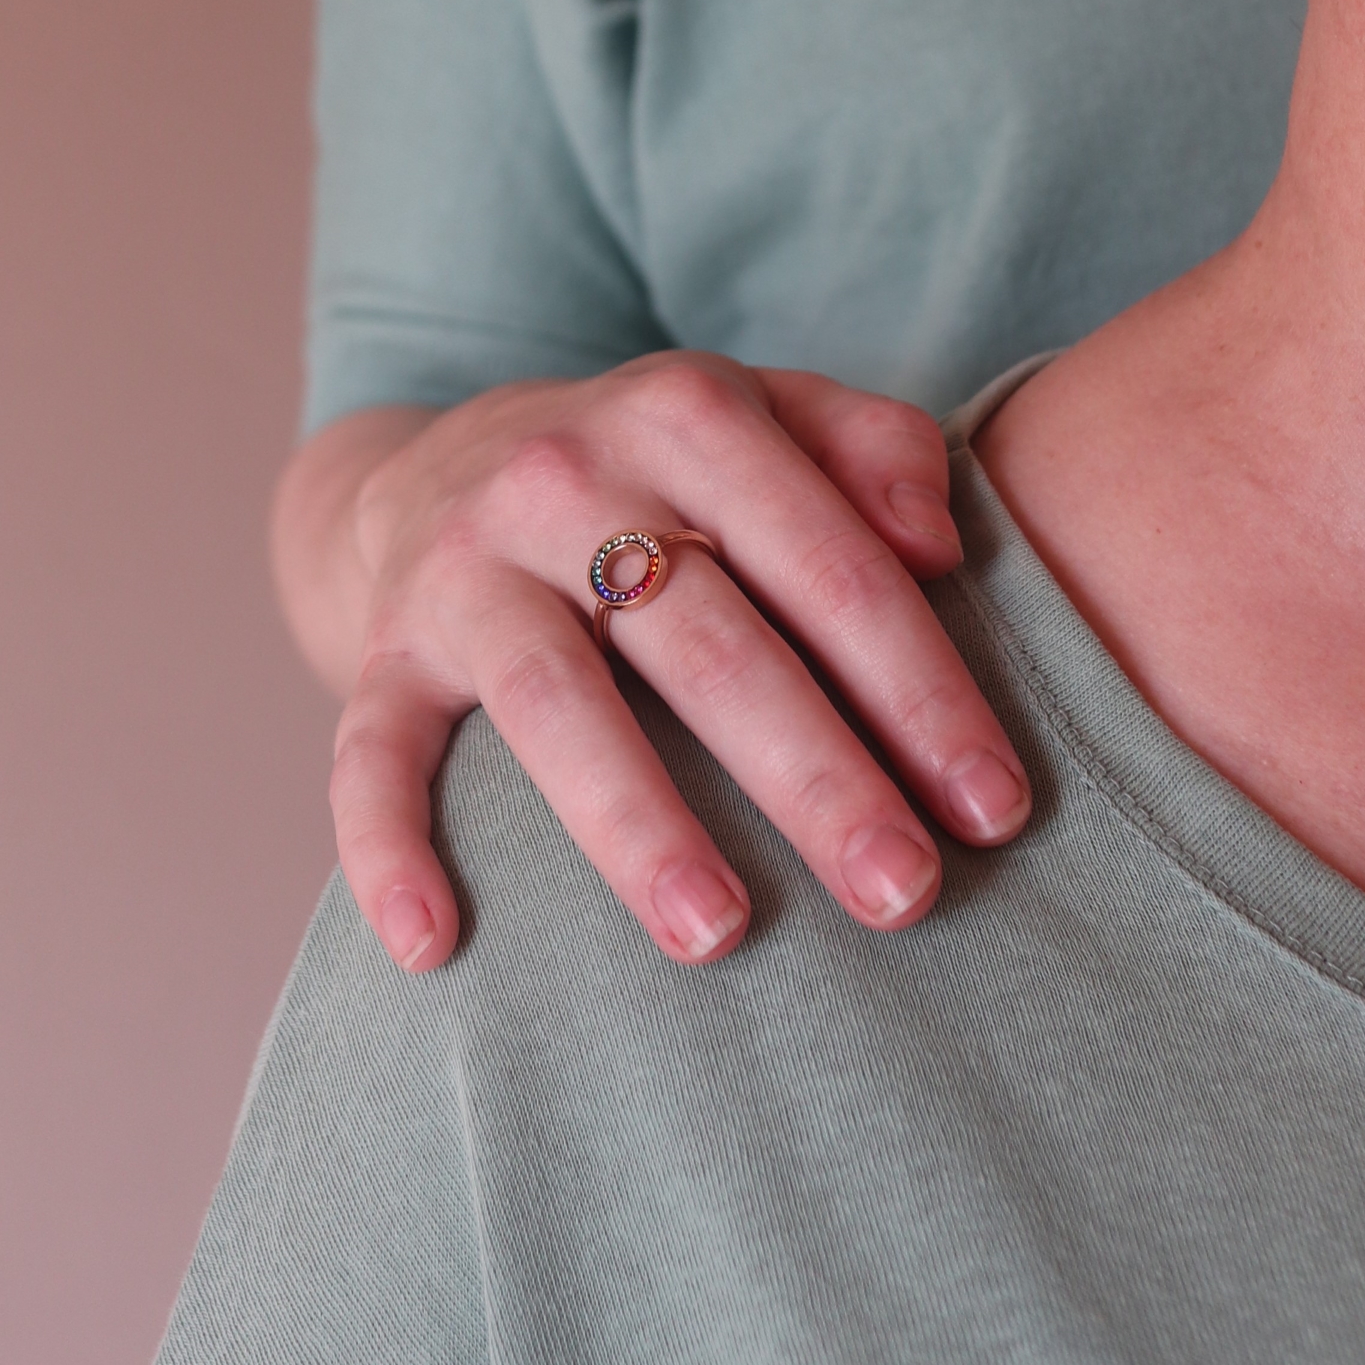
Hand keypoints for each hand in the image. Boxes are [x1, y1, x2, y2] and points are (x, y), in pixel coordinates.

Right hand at [273, 352, 1031, 971]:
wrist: (445, 461)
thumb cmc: (656, 472)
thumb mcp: (764, 417)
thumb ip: (871, 447)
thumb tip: (943, 543)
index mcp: (685, 417)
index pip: (827, 564)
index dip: (920, 688)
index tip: (995, 808)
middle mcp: (565, 480)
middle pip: (705, 641)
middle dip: (814, 774)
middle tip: (902, 894)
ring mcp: (463, 568)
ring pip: (552, 700)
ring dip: (635, 822)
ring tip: (717, 937)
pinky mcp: (383, 649)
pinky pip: (369, 751)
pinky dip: (386, 847)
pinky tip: (435, 947)